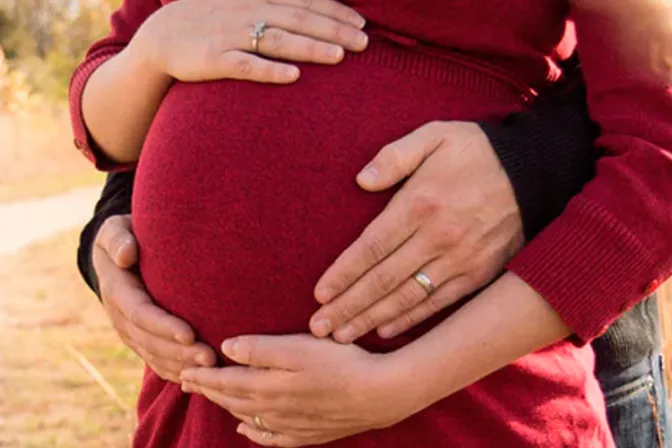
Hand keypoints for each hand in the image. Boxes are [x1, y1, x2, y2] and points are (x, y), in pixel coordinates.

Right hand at [93, 215, 216, 381]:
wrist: (119, 253)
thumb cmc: (125, 236)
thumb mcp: (114, 230)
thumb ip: (118, 238)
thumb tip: (126, 255)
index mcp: (117, 290)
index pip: (140, 313)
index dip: (163, 326)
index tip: (189, 334)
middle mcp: (121, 317)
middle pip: (150, 342)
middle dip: (180, 353)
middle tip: (210, 358)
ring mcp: (131, 332)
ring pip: (155, 356)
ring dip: (182, 365)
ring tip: (212, 369)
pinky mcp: (142, 340)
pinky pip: (157, 361)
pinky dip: (176, 372)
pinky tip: (200, 378)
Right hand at [131, 0, 368, 83]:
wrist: (162, 36)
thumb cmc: (211, 22)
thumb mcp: (243, 6)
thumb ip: (275, 9)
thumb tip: (311, 15)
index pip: (303, 1)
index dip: (334, 11)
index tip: (362, 23)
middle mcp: (247, 13)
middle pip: (297, 19)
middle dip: (333, 30)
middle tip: (364, 43)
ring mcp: (229, 36)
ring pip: (276, 40)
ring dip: (309, 47)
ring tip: (339, 56)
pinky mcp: (213, 60)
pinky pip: (245, 66)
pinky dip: (269, 70)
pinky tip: (293, 77)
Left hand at [180, 335, 420, 446]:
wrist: (377, 395)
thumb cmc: (339, 363)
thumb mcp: (298, 347)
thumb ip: (260, 349)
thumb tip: (226, 349)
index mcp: (267, 386)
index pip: (225, 382)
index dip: (202, 377)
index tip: (183, 371)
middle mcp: (273, 409)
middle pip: (231, 400)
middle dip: (207, 390)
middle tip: (186, 382)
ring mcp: (290, 424)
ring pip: (246, 417)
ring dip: (225, 407)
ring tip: (210, 399)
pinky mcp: (307, 432)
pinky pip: (270, 437)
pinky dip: (253, 432)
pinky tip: (246, 429)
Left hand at [310, 121, 524, 342]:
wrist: (536, 170)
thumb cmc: (477, 151)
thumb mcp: (435, 136)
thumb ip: (395, 156)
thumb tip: (361, 180)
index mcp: (420, 204)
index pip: (371, 247)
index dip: (343, 274)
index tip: (319, 293)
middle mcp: (438, 237)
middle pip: (383, 280)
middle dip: (348, 306)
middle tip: (319, 326)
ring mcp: (460, 259)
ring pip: (407, 297)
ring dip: (371, 318)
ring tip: (342, 335)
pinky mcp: (479, 273)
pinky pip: (439, 303)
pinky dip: (411, 319)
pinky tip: (385, 330)